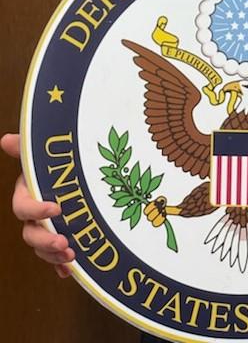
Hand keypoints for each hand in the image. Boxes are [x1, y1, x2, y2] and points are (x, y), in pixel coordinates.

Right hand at [1, 132, 75, 277]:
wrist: (76, 173)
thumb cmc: (57, 164)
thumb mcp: (41, 156)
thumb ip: (25, 149)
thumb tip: (6, 140)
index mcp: (27, 194)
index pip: (23, 207)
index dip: (36, 209)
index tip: (56, 207)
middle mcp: (33, 215)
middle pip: (30, 234)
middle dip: (45, 240)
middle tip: (64, 242)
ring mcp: (46, 228)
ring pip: (41, 247)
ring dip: (53, 254)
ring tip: (71, 256)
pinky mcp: (61, 238)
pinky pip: (56, 258)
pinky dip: (61, 266)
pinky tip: (69, 272)